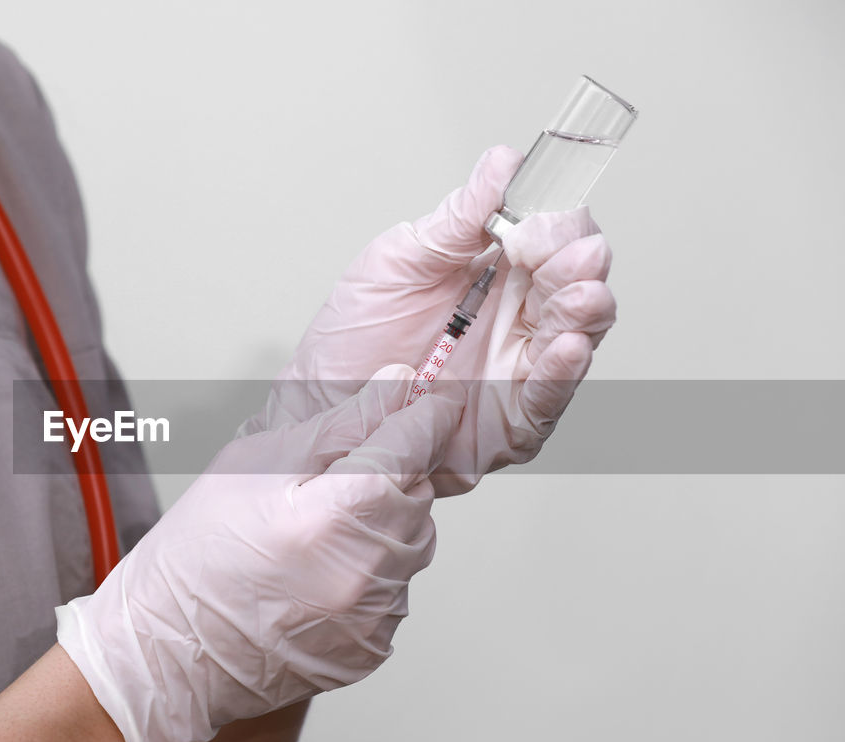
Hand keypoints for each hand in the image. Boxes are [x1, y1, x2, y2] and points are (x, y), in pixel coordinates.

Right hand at [58, 366, 462, 741]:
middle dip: (393, 475)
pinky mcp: (371, 650)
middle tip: (334, 478)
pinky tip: (316, 575)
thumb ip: (337, 425)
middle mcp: (365, 575)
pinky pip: (393, 592)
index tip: (431, 399)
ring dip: (382, 526)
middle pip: (420, 496)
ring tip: (316, 533)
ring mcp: (372, 620)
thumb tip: (397, 386)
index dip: (425, 416)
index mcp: (336, 517)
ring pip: (412, 545)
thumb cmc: (196, 553)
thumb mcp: (254, 463)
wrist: (167, 651)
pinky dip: (369, 574)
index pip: (412, 447)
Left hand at [240, 147, 616, 494]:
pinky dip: (561, 373)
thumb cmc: (351, 340)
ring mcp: (517, 369)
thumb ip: (458, 218)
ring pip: (574, 336)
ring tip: (580, 292)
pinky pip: (547, 398)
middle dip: (579, 265)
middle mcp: (516, 320)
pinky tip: (566, 346)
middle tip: (569, 254)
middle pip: (574, 283)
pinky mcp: (511, 421)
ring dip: (583, 312)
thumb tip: (503, 161)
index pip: (553, 239)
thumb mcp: (398, 262)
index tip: (536, 223)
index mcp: (495, 275)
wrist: (316, 403)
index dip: (557, 226)